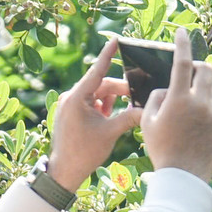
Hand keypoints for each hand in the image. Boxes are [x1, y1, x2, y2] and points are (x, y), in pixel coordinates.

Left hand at [48, 38, 142, 190]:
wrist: (64, 171)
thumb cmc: (84, 153)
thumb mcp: (110, 133)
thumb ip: (129, 117)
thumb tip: (148, 109)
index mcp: (77, 98)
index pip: (96, 71)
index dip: (107, 55)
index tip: (115, 39)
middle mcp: (70, 97)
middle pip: (101, 85)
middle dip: (119, 92)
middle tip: (136, 98)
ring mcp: (69, 104)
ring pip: (97, 94)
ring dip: (111, 101)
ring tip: (119, 115)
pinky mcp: (71, 112)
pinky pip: (90, 102)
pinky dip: (103, 107)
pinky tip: (109, 118)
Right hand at [140, 28, 211, 182]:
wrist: (183, 176)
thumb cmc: (161, 149)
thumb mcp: (148, 122)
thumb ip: (156, 98)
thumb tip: (167, 89)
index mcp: (179, 99)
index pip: (182, 63)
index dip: (182, 44)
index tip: (183, 32)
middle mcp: (200, 103)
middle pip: (207, 70)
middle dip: (199, 66)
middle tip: (190, 72)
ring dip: (203, 89)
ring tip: (189, 105)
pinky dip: (206, 110)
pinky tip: (195, 126)